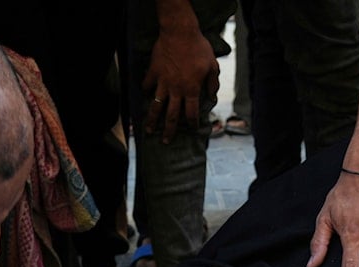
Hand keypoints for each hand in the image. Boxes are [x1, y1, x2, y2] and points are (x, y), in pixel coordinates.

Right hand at [142, 23, 218, 142]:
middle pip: (172, 116)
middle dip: (169, 131)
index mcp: (191, 90)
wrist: (180, 32)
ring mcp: (163, 82)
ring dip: (152, 120)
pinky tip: (145, 96)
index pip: (192, 113)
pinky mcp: (153, 72)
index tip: (192, 130)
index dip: (192, 124)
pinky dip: (145, 92)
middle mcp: (176, 90)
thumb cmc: (199, 48)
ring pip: (156, 106)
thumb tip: (212, 97)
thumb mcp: (212, 65)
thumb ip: (213, 83)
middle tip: (166, 142)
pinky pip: (146, 85)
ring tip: (149, 130)